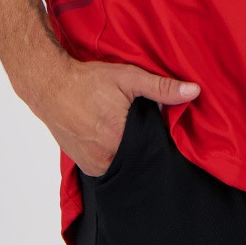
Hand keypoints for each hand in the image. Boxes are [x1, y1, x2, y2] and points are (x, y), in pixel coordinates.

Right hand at [39, 57, 202, 177]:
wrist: (50, 86)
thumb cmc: (89, 81)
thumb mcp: (128, 78)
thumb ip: (162, 87)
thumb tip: (195, 91)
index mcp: (120, 141)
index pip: (154, 148)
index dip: (161, 136)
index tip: (162, 124)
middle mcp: (106, 160)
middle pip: (139, 157)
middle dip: (146, 144)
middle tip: (144, 124)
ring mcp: (94, 166)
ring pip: (124, 163)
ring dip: (130, 150)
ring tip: (128, 130)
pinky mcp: (85, 166)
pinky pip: (109, 166)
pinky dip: (115, 154)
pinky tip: (114, 137)